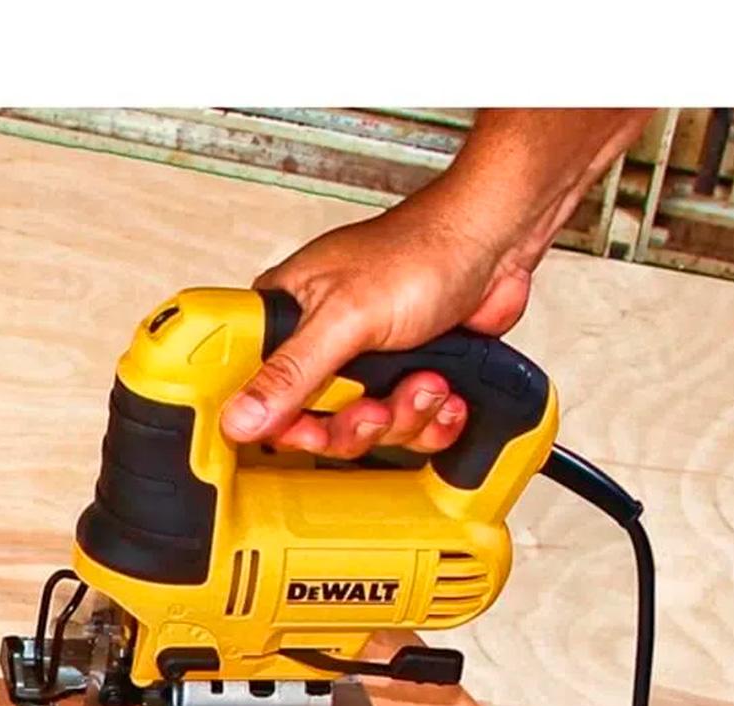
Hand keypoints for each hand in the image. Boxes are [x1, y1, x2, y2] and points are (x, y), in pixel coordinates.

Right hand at [220, 185, 533, 458]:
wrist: (493, 244)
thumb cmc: (420, 251)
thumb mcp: (345, 317)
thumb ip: (291, 372)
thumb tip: (239, 416)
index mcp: (287, 318)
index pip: (254, 391)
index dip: (277, 422)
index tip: (305, 428)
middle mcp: (320, 346)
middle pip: (315, 425)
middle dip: (359, 423)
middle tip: (378, 405)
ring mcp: (364, 367)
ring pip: (365, 433)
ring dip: (404, 417)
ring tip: (426, 382)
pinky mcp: (403, 380)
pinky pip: (405, 431)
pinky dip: (431, 420)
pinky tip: (444, 393)